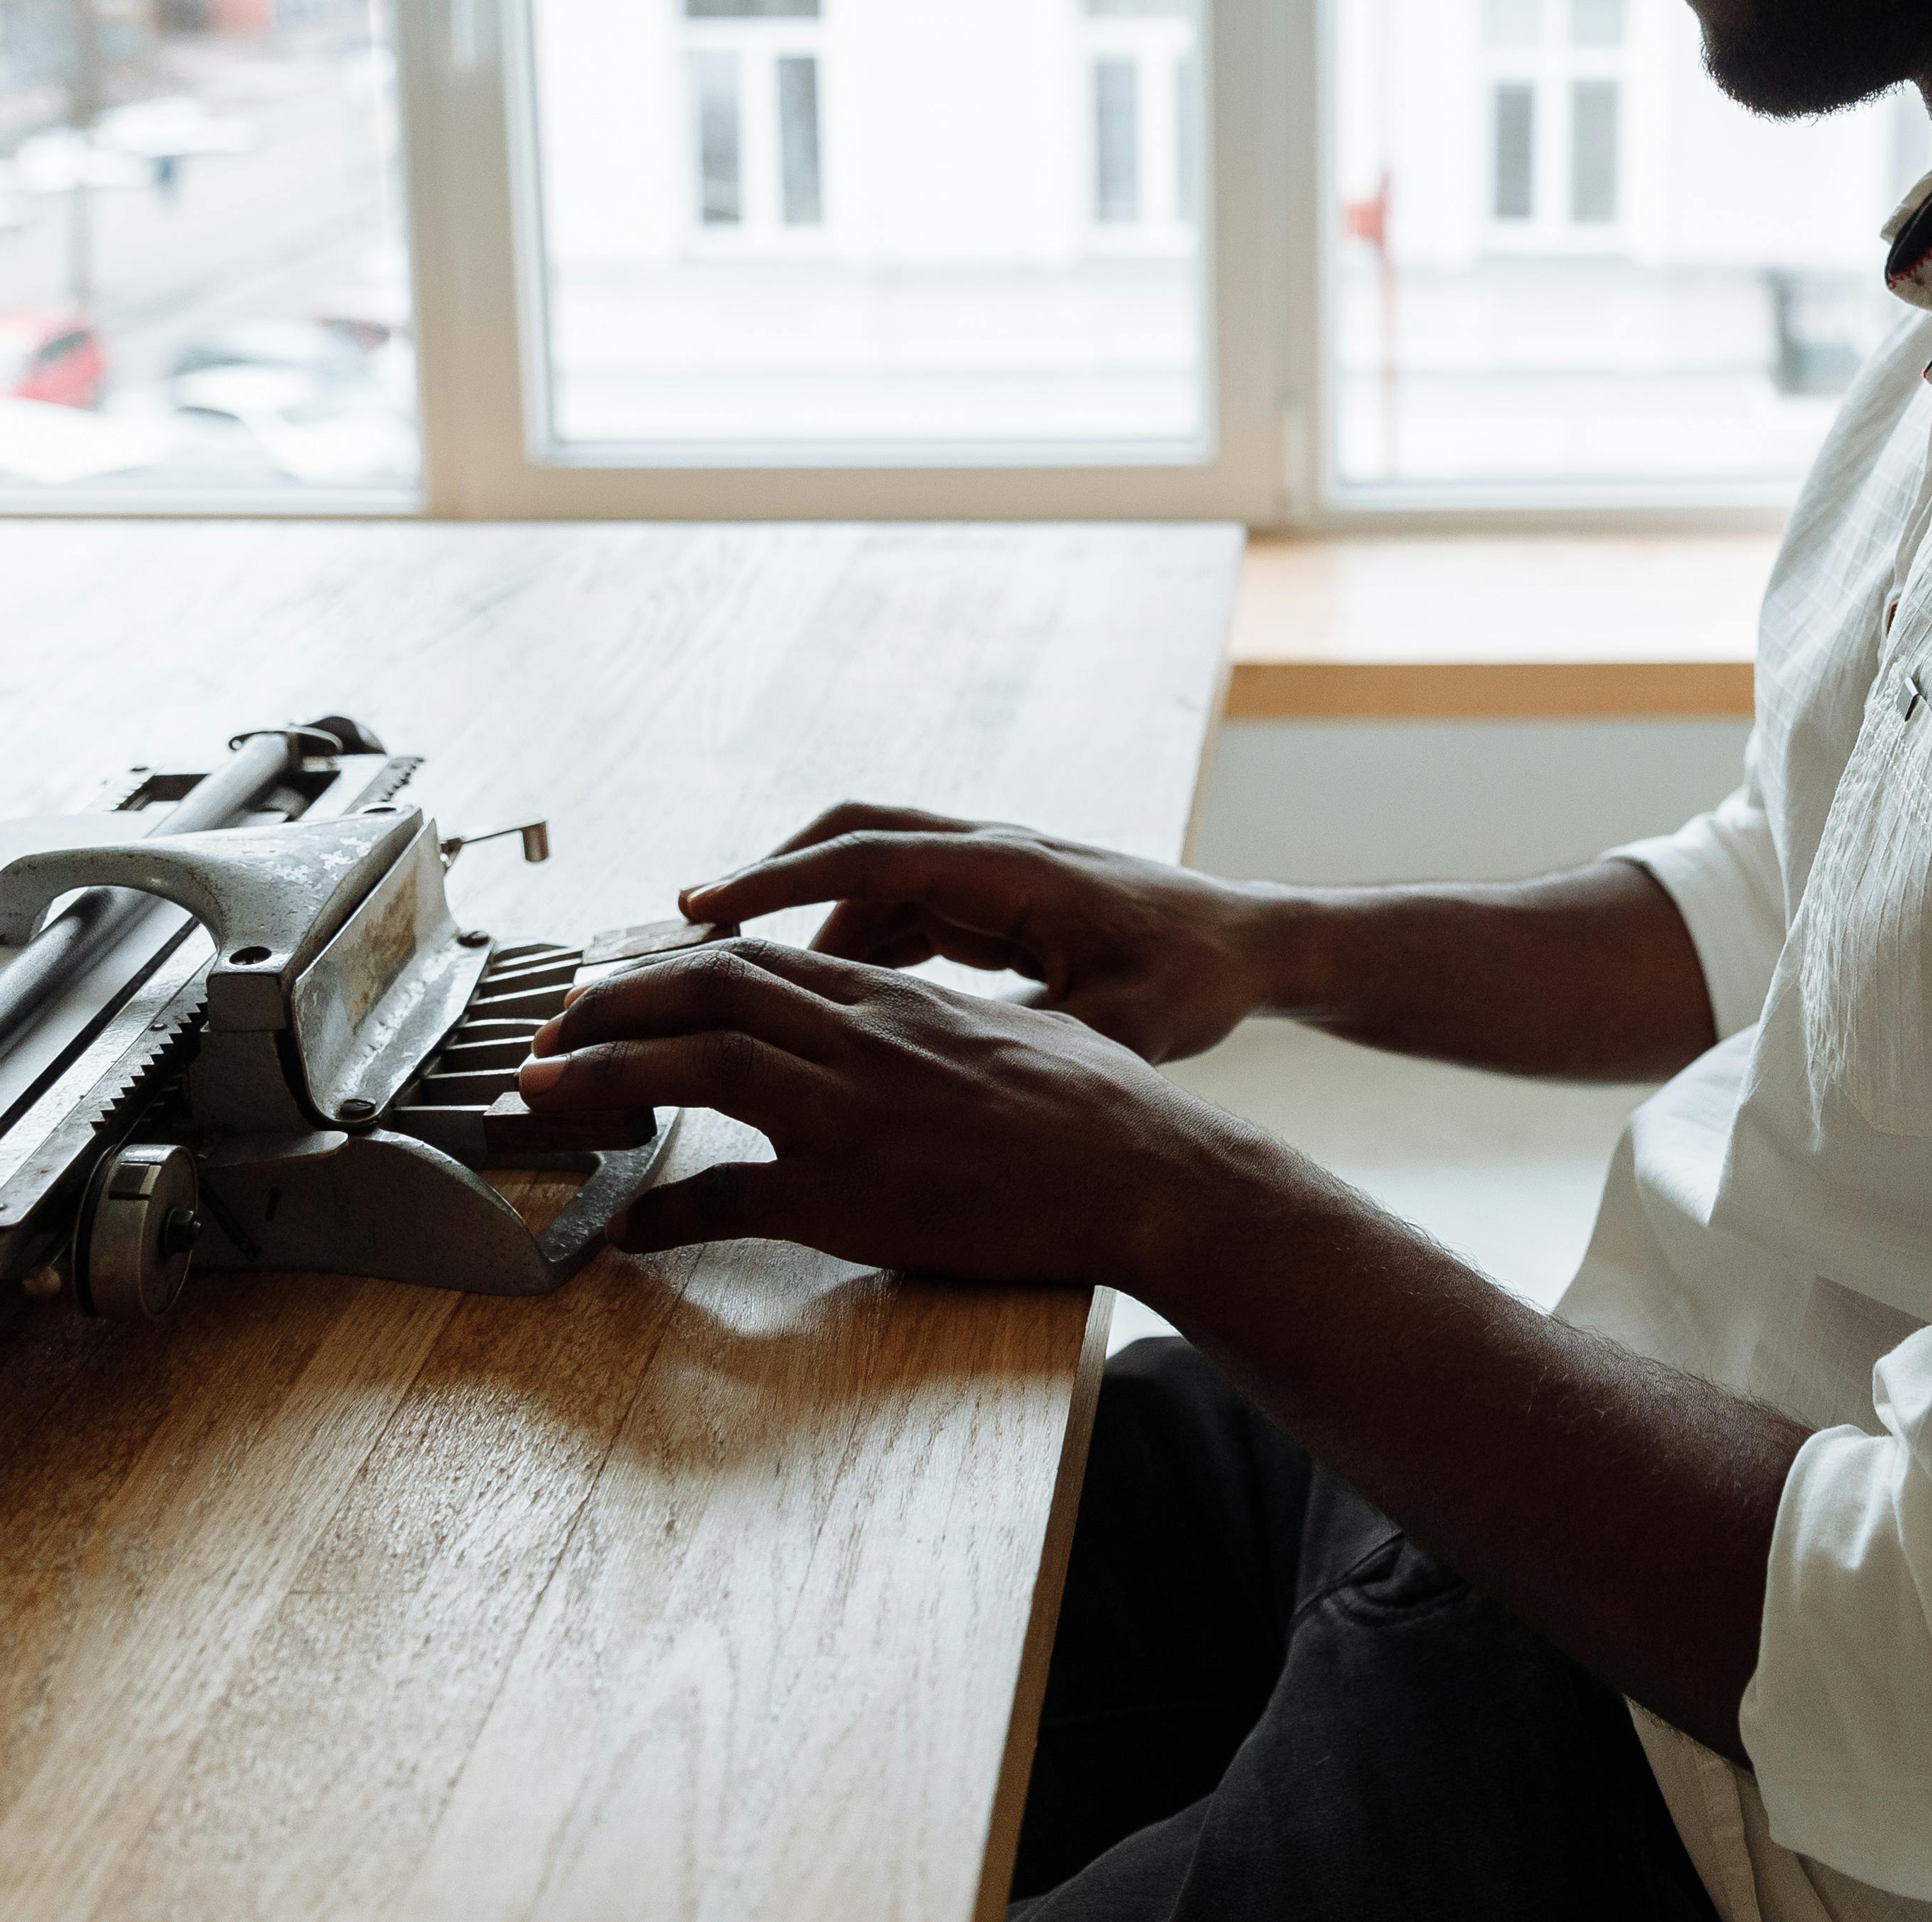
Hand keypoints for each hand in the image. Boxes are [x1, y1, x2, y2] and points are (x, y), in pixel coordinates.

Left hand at [513, 935, 1252, 1280]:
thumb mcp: (1019, 1037)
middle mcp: (864, 1039)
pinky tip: (628, 1233)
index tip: (623, 983)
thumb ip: (945, 1030)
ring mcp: (855, 1114)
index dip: (675, 964)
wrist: (1152, 1174)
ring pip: (699, 1067)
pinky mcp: (855, 1196)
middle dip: (611, 1001)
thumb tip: (911, 1033)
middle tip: (546, 1031)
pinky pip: (734, 1198)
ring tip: (541, 1095)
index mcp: (898, 1001)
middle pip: (707, 990)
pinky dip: (667, 1214)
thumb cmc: (1106, 1112)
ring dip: (603, 1076)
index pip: (757, 957)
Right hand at [674, 802, 1305, 1064]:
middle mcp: (988, 856)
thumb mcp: (1127, 1023)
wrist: (1250, 944)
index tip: (704, 906)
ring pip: (866, 881)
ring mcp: (986, 875)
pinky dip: (844, 942)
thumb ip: (1046, 1045)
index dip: (781, 882)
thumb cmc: (1194, 976)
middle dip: (764, 882)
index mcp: (1011, 871)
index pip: (870, 859)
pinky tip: (809, 1000)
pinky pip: (895, 909)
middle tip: (681, 934)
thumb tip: (974, 1088)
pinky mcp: (990, 902)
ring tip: (725, 981)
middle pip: (848, 843)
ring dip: (798, 921)